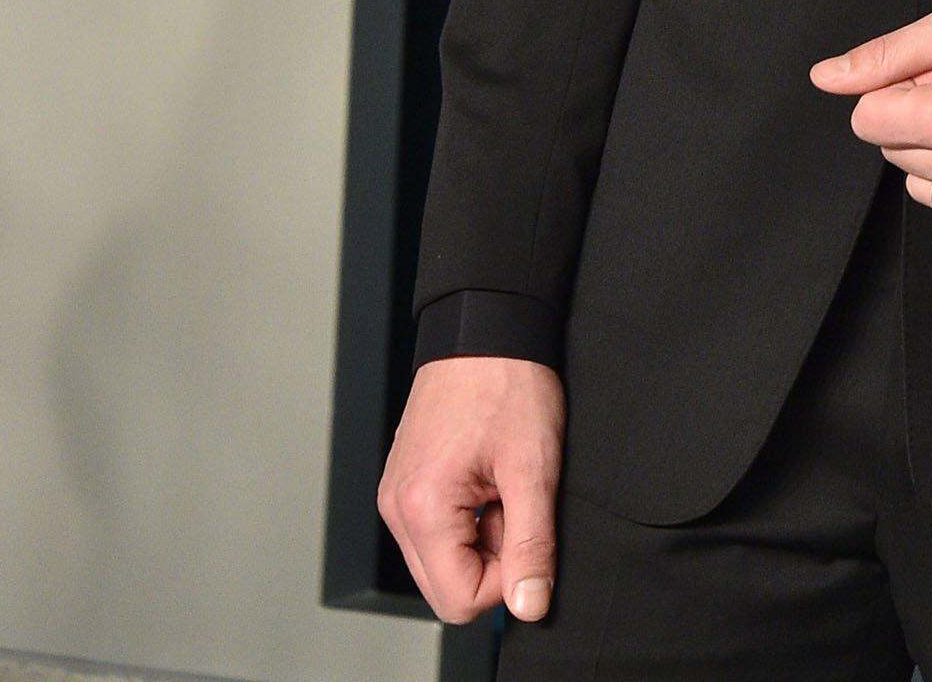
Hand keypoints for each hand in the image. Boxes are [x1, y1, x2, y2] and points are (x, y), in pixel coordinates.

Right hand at [379, 353, 564, 624]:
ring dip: (482, 536)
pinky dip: (469, 516)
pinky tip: (488, 477)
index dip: (507, 580)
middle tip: (515, 504)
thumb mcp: (534, 467)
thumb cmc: (507, 384)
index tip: (527, 534)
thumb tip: (529, 603)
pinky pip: (437, 530)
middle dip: (492, 559)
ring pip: (443, 559)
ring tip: (501, 484)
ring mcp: (396, 497)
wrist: (486, 329)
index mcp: (422, 509)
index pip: (459, 600)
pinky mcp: (405, 485)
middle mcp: (396, 510)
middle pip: (445, 586)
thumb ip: (532, 543)